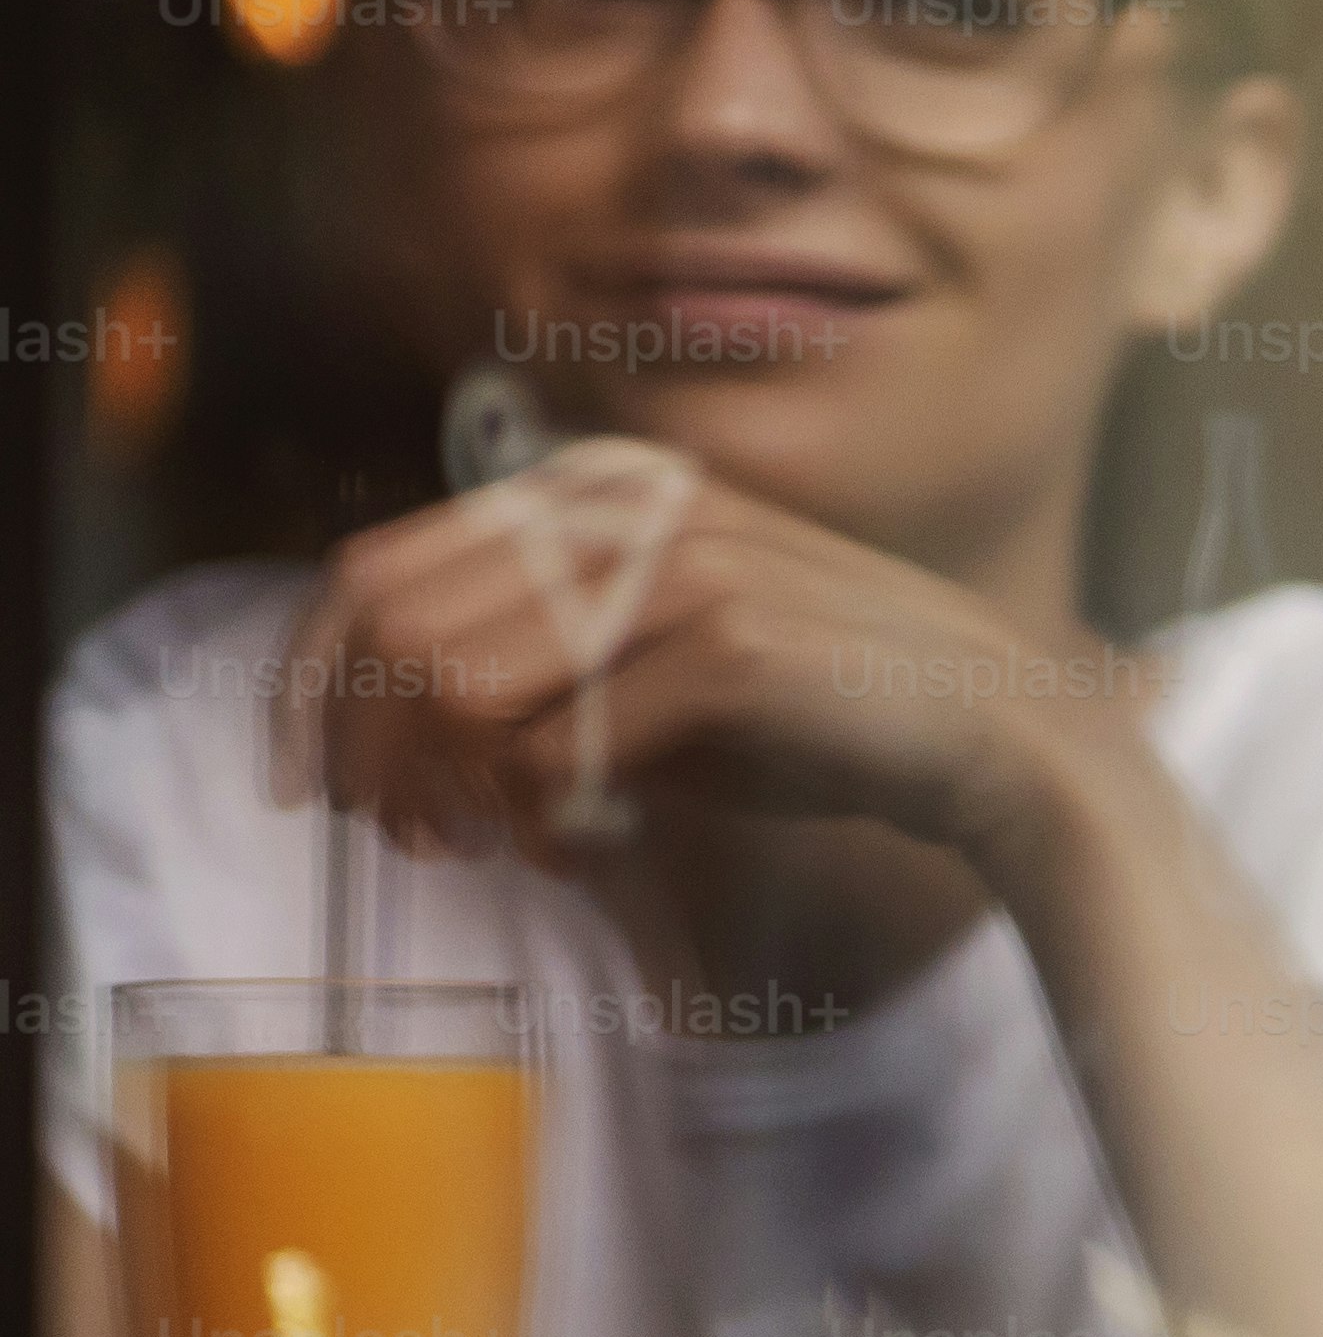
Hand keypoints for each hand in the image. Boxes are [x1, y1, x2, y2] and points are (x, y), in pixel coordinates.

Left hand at [284, 445, 1129, 879]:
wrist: (999, 730)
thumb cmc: (823, 703)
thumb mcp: (664, 639)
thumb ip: (545, 639)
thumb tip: (391, 718)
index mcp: (598, 485)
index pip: (377, 568)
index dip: (311, 684)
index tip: (309, 779)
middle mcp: (628, 502)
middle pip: (391, 624)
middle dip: (361, 751)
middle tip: (397, 836)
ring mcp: (679, 567)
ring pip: (453, 683)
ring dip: (440, 791)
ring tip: (483, 846)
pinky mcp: (727, 647)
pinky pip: (554, 747)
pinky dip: (537, 820)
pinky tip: (576, 851)